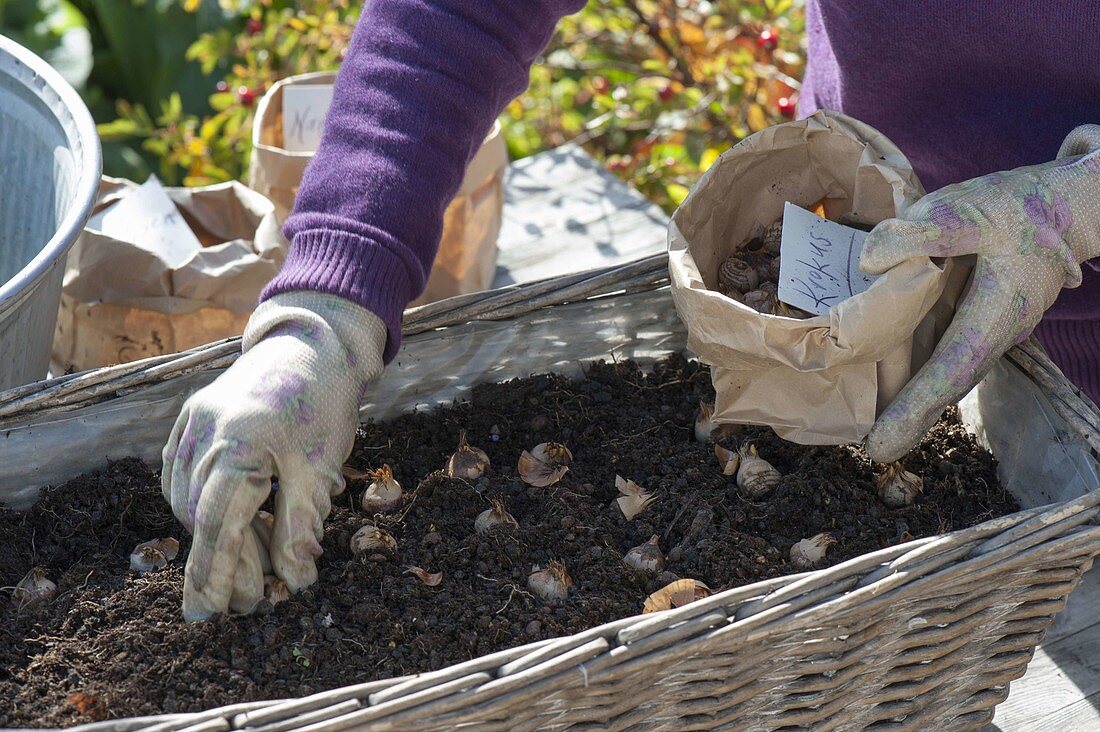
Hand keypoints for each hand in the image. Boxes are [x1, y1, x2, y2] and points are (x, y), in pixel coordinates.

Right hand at [162, 292, 384, 620]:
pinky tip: (225, 526)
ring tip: (247, 568)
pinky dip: (201, 504)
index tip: (210, 612)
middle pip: (202, 515)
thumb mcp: (322, 465)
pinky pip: (181, 473)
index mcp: (241, 441)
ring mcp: (193, 423)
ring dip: (214, 536)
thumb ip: (302, 521)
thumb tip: (294, 581)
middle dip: (222, 561)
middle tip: (247, 602)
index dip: (216, 571)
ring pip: (188, 497)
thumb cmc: (324, 401)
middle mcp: (206, 432)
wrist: (311, 344)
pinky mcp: (191, 419)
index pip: (220, 521)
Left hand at [861, 125, 1099, 462]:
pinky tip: (886, 372)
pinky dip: (918, 367)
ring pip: (944, 370)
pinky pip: (946, 351)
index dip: (911, 412)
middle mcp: (991, 333)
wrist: (1071, 207)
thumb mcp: (970, 206)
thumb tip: (870, 263)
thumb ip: (921, 231)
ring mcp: (989, 330)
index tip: (881, 446)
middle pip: (943, 385)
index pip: (945, 373)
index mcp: (991, 314)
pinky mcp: (981, 319)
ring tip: (870, 422)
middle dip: (909, 419)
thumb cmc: (1024, 206)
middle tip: (872, 451)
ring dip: (911, 397)